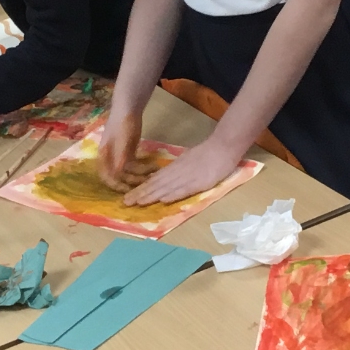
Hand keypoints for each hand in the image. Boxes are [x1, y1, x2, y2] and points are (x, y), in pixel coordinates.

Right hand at [97, 112, 147, 190]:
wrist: (129, 108)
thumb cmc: (122, 124)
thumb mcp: (122, 142)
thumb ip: (120, 158)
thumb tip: (117, 175)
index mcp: (103, 156)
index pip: (106, 177)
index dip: (115, 185)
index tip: (128, 190)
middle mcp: (110, 159)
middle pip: (117, 177)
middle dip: (130, 182)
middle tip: (145, 183)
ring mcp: (119, 156)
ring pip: (128, 172)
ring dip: (140, 174)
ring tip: (153, 172)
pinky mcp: (129, 153)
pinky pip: (135, 166)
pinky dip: (143, 168)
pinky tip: (153, 167)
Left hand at [123, 135, 243, 206]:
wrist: (223, 146)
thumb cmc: (207, 153)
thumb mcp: (187, 159)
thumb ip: (175, 169)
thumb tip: (160, 178)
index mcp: (175, 167)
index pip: (154, 180)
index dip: (141, 189)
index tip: (128, 196)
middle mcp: (178, 172)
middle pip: (156, 185)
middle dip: (141, 194)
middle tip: (125, 202)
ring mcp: (188, 177)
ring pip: (166, 187)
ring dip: (152, 195)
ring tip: (137, 202)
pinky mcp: (199, 182)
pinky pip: (184, 189)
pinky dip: (173, 195)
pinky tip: (163, 200)